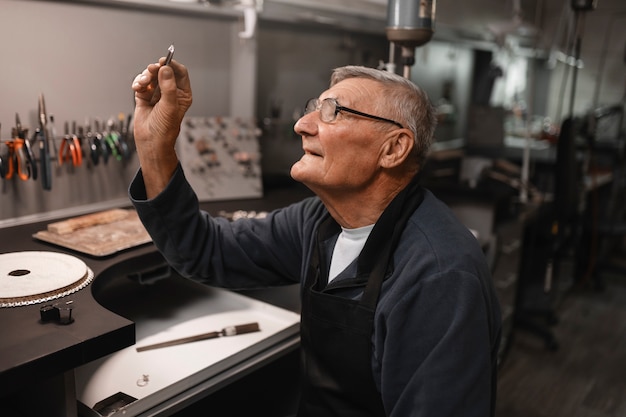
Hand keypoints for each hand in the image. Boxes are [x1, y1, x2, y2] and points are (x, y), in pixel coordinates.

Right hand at [131, 58, 192, 197]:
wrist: (150, 141)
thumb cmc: (164, 128)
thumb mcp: (169, 105)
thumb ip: (168, 86)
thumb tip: (166, 68)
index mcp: (182, 94)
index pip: (180, 73)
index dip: (172, 65)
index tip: (163, 62)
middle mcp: (170, 92)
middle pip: (163, 71)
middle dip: (155, 70)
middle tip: (150, 71)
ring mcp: (157, 93)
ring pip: (151, 75)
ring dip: (145, 76)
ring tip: (142, 84)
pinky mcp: (144, 96)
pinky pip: (141, 83)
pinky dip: (138, 82)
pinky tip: (137, 88)